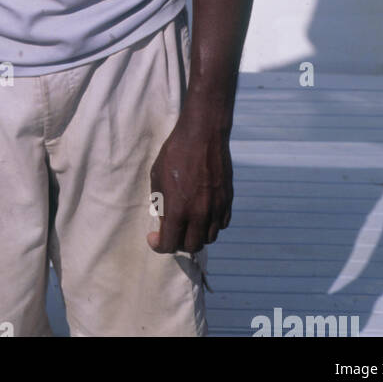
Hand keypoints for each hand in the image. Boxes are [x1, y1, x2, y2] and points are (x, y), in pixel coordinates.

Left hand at [147, 109, 232, 254]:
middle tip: (171, 231)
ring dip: (196, 235)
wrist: (203, 134)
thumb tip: (163, 219)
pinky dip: (211, 225)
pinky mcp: (227, 201)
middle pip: (191, 246)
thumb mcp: (157, 176)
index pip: (170, 244)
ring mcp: (216, 208)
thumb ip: (160, 202)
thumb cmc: (175, 152)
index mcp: (178, 209)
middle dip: (178, 243)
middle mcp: (199, 214)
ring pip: (209, 238)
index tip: (154, 238)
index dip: (159, 245)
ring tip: (187, 222)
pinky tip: (203, 214)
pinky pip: (221, 224)